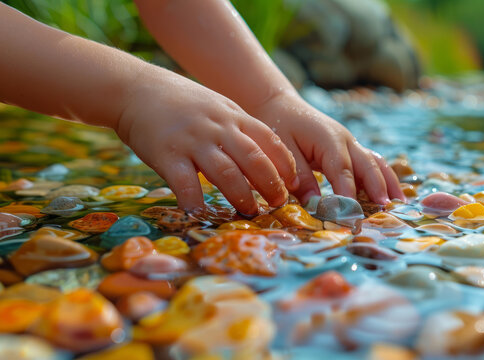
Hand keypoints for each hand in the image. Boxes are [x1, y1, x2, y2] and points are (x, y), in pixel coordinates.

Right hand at [116, 68, 297, 213]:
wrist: (135, 89)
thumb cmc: (181, 103)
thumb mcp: (218, 107)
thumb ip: (239, 128)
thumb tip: (265, 158)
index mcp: (233, 116)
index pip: (269, 140)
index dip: (285, 163)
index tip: (294, 183)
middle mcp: (217, 128)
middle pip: (253, 159)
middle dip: (270, 185)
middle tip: (278, 204)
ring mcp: (193, 141)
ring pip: (226, 173)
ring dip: (242, 197)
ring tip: (250, 212)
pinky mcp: (167, 154)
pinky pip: (185, 184)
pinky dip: (196, 202)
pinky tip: (203, 215)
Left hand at [250, 91, 404, 204]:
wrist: (283, 107)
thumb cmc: (280, 127)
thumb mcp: (283, 149)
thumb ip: (299, 176)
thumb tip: (314, 204)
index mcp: (328, 138)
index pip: (341, 169)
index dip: (348, 192)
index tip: (352, 213)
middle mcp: (346, 140)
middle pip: (368, 164)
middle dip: (378, 188)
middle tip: (386, 210)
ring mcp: (352, 144)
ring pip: (377, 163)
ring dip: (388, 184)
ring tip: (399, 205)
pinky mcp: (352, 150)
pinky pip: (372, 165)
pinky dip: (383, 180)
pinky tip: (390, 197)